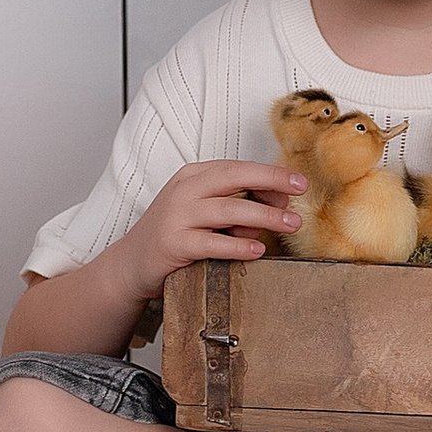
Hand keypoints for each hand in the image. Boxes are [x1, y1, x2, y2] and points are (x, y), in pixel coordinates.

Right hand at [130, 159, 306, 296]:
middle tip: (301, 190)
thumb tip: (278, 207)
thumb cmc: (175, 236)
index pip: (236, 168)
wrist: (130, 264)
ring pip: (227, 210)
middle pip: (233, 178)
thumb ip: (236, 208)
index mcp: (192, 177)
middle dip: (271, 180)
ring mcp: (176, 216)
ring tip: (291, 223)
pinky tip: (258, 249)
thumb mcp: (204, 214)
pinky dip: (237, 246)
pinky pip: (211, 243)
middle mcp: (184, 191)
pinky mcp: (173, 244)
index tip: (298, 181)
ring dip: (264, 216)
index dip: (269, 173)